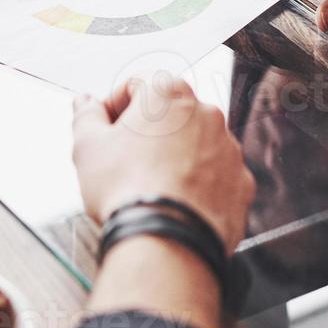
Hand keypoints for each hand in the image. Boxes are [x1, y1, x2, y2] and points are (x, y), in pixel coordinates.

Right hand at [71, 77, 254, 252]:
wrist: (167, 243)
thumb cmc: (128, 191)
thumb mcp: (88, 148)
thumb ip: (85, 116)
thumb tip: (86, 104)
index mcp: (169, 94)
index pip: (137, 84)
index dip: (113, 105)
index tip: (104, 128)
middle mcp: (206, 113)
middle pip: (170, 114)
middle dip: (147, 132)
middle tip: (124, 160)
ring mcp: (229, 149)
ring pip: (196, 144)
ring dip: (175, 157)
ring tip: (149, 186)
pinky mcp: (241, 183)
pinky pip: (216, 176)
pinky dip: (198, 184)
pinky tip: (175, 203)